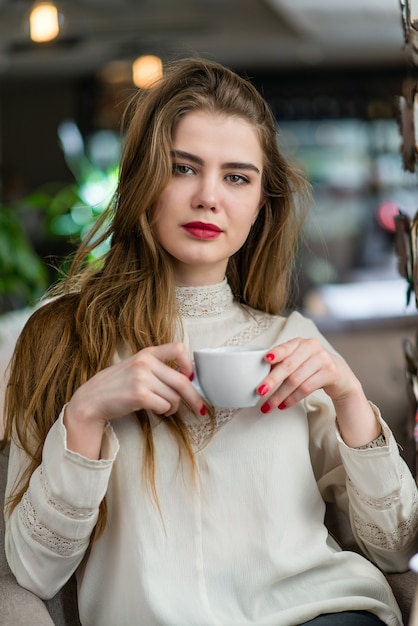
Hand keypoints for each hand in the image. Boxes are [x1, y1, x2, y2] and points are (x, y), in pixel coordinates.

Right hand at [64, 342, 204, 457]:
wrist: (92, 399)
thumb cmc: (116, 385)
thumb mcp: (136, 367)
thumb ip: (157, 367)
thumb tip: (187, 378)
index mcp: (147, 353)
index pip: (179, 348)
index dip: (189, 363)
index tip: (190, 376)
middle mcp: (146, 362)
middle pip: (182, 380)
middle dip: (194, 397)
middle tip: (199, 407)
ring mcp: (142, 378)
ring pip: (174, 397)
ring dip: (174, 407)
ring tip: (164, 408)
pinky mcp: (139, 395)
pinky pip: (165, 406)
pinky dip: (165, 412)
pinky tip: (158, 411)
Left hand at [257, 337, 379, 446]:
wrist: (341, 376)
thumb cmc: (312, 368)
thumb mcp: (299, 360)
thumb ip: (283, 363)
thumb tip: (261, 376)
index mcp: (300, 342)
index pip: (285, 347)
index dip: (275, 353)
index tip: (264, 360)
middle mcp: (312, 347)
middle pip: (288, 366)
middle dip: (272, 380)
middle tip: (260, 392)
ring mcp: (323, 359)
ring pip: (296, 380)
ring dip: (280, 395)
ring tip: (269, 405)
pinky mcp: (330, 373)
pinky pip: (306, 388)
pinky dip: (293, 399)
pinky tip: (284, 405)